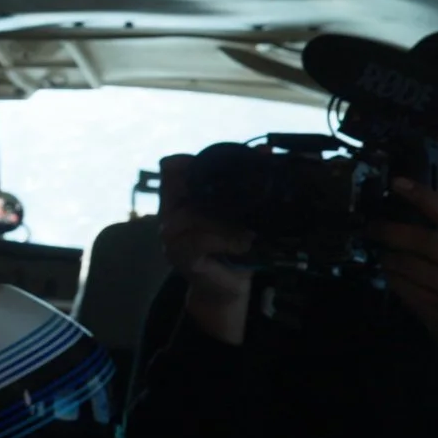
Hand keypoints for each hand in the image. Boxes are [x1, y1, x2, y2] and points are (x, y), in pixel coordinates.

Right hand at [158, 154, 253, 344]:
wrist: (227, 286)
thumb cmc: (232, 246)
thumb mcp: (238, 212)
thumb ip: (244, 185)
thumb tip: (268, 151)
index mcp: (179, 198)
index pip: (171, 167)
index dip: (192, 161)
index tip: (227, 163)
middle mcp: (169, 213)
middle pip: (180, 186)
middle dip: (217, 190)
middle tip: (249, 196)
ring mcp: (170, 235)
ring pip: (192, 214)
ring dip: (225, 221)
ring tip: (250, 230)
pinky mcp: (180, 255)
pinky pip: (199, 239)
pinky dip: (225, 240)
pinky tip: (243, 243)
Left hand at [371, 177, 437, 352]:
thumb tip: (433, 212)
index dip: (425, 197)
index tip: (398, 183)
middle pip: (428, 242)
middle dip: (395, 232)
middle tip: (372, 228)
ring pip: (417, 271)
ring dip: (394, 260)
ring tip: (383, 255)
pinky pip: (417, 299)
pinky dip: (400, 285)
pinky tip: (393, 277)